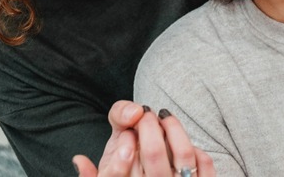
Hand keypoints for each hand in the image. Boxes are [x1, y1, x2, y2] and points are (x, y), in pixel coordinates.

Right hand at [73, 102, 214, 175]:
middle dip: (149, 125)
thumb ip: (91, 175)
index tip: (126, 127)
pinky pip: (204, 163)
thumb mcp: (108, 175)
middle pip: (154, 153)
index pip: (121, 167)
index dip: (125, 140)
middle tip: (145, 113)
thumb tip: (79, 159)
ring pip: (183, 153)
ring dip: (173, 127)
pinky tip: (185, 142)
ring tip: (164, 117)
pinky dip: (195, 148)